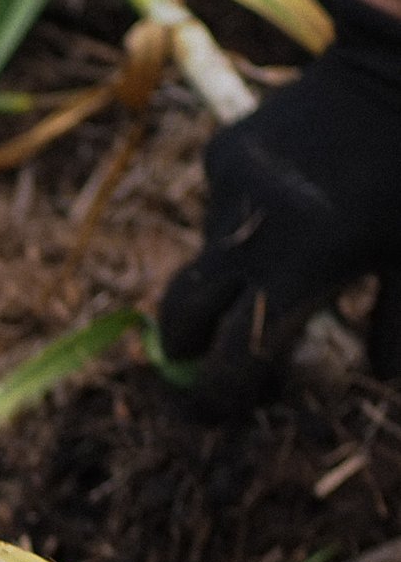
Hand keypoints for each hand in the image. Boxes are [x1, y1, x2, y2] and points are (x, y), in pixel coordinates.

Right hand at [157, 0, 400, 415]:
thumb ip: (393, 326)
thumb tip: (371, 375)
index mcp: (296, 269)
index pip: (233, 361)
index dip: (220, 397)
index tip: (218, 411)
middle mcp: (247, 233)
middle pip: (181, 315)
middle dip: (185, 347)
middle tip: (203, 359)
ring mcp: (228, 188)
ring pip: (210, 256)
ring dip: (233, 273)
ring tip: (288, 251)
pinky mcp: (224, 150)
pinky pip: (220, 205)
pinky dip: (245, 219)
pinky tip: (289, 196)